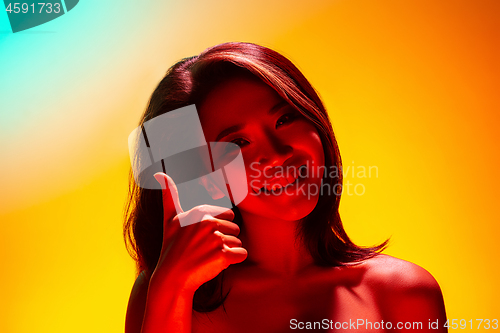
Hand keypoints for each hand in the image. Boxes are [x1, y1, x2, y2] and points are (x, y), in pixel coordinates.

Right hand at [149, 172, 247, 294]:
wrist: (172, 278)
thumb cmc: (172, 248)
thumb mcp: (170, 219)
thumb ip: (169, 195)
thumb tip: (158, 173)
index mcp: (200, 211)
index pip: (228, 214)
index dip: (219, 228)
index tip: (203, 237)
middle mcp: (208, 222)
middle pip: (235, 228)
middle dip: (225, 240)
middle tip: (205, 249)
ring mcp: (216, 238)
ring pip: (238, 242)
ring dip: (228, 252)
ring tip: (208, 257)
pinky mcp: (222, 255)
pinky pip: (241, 254)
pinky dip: (234, 260)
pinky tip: (217, 263)